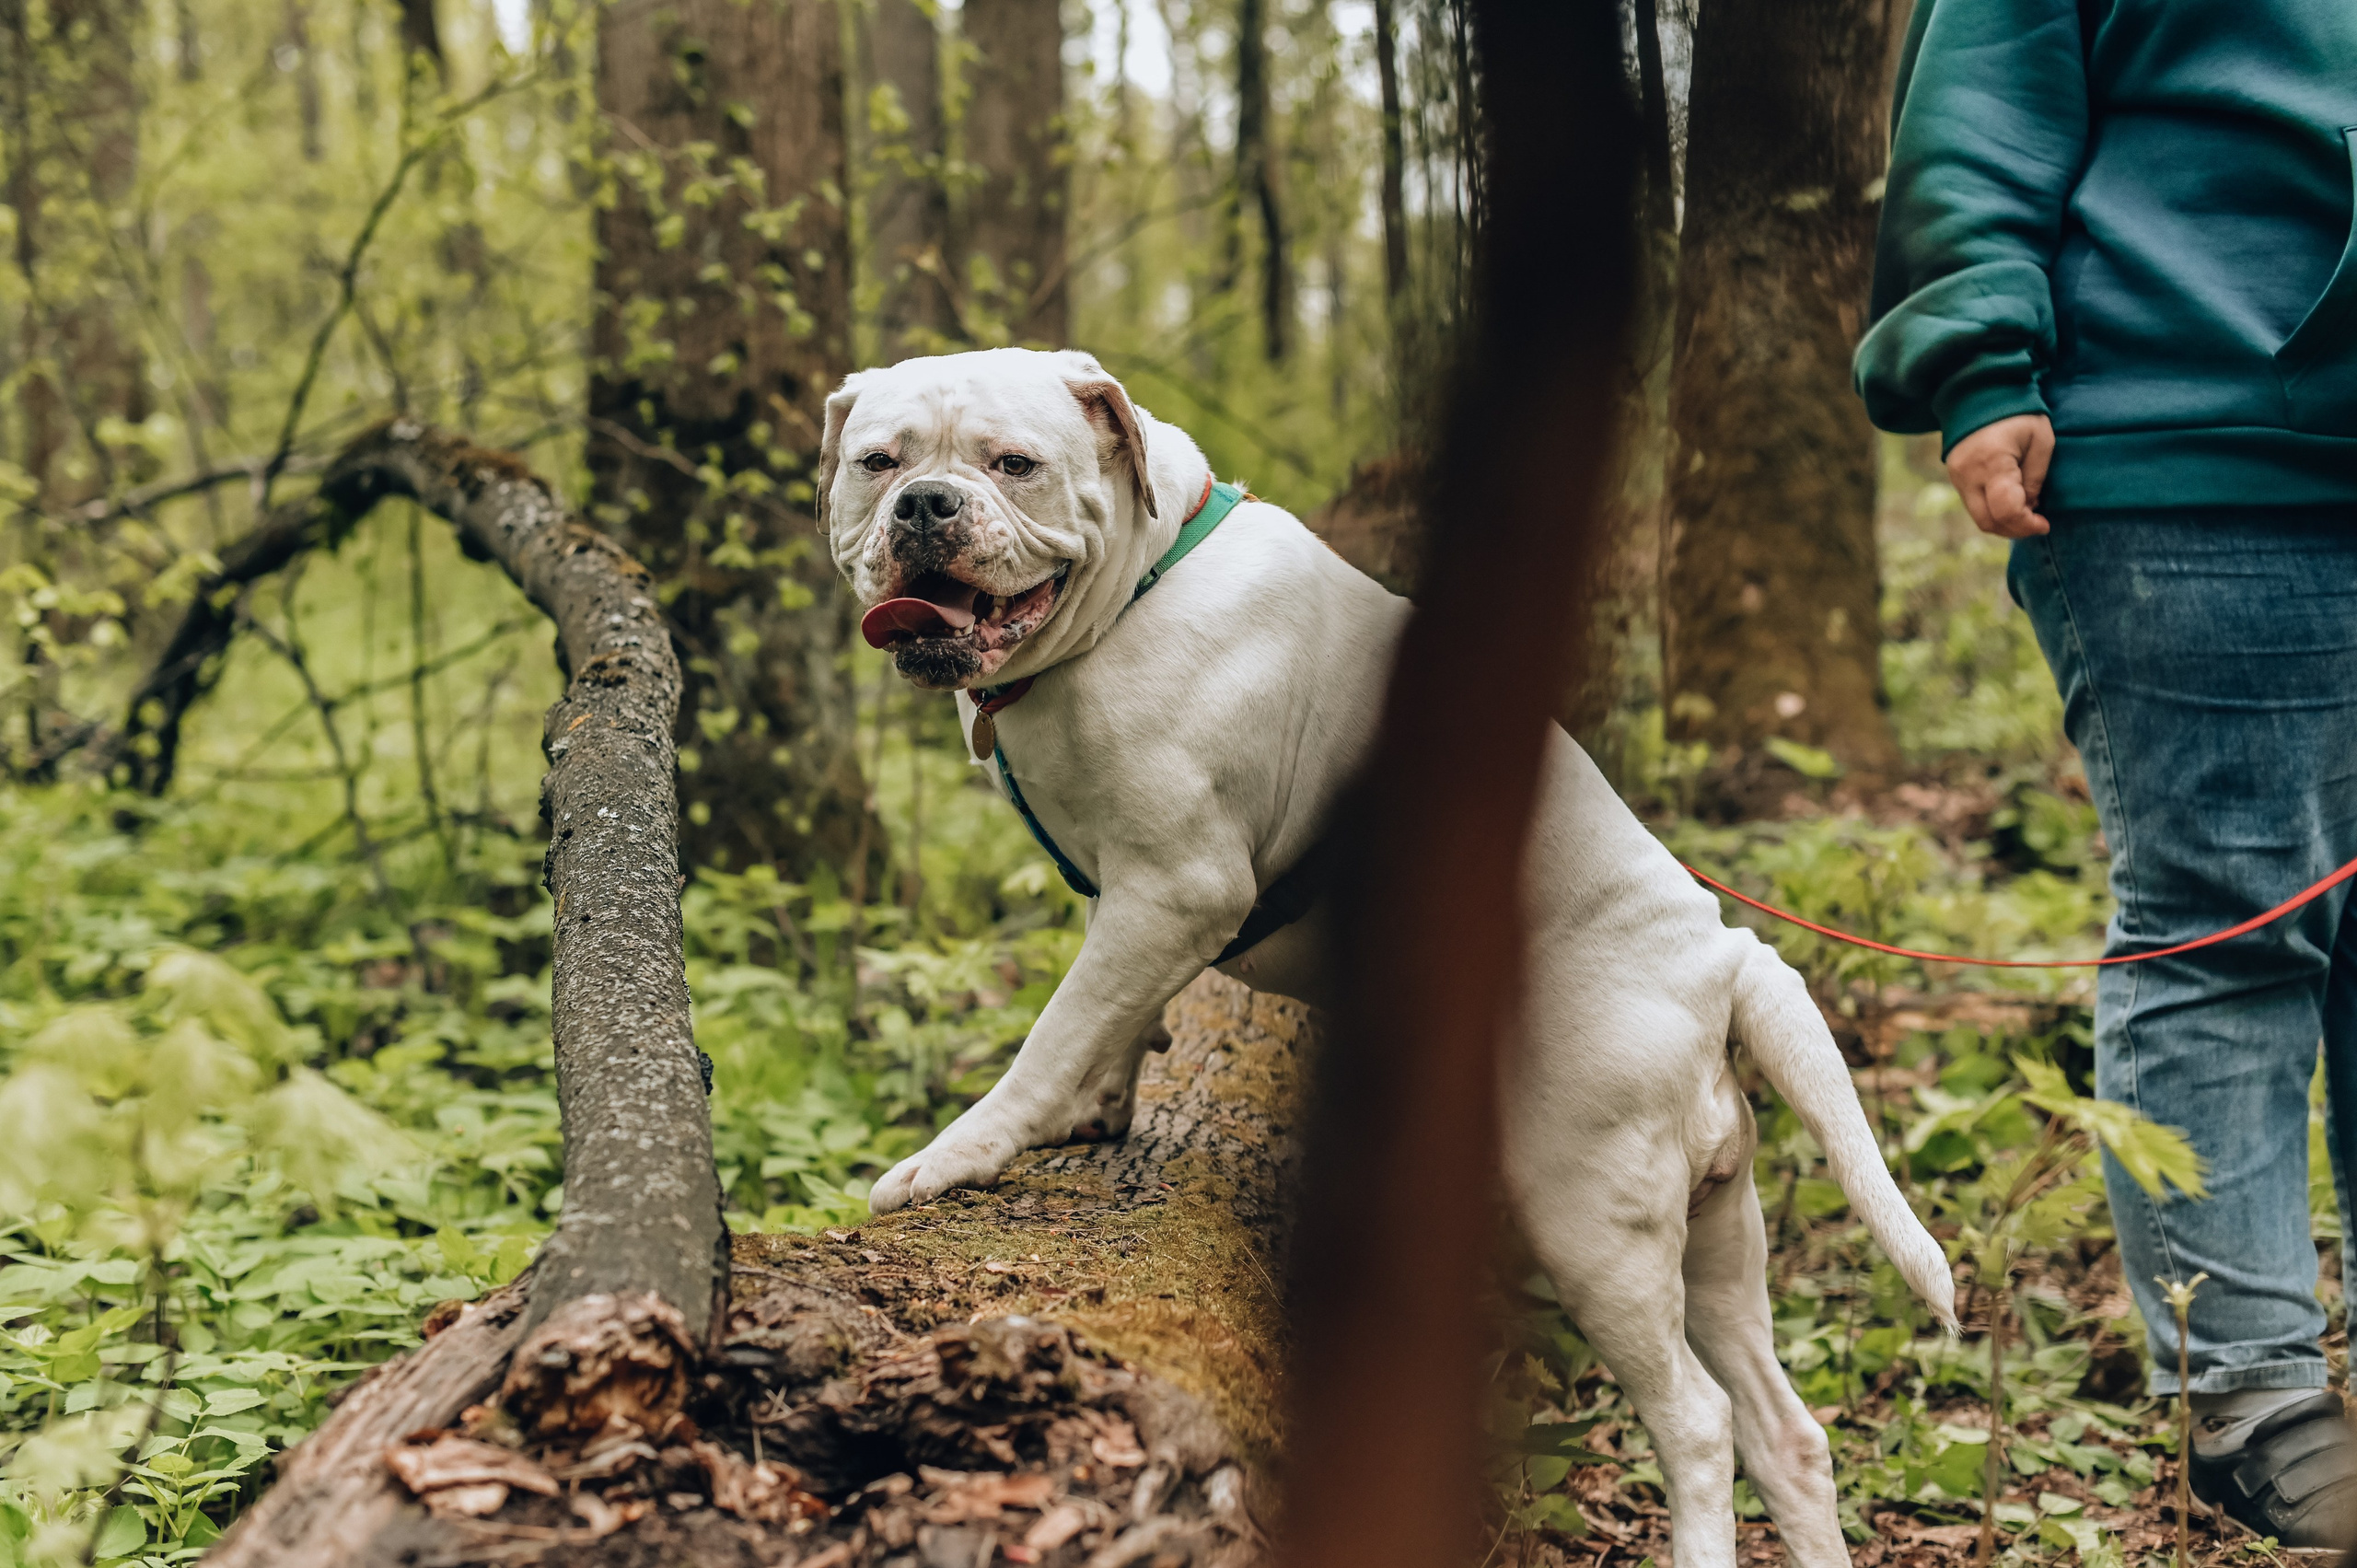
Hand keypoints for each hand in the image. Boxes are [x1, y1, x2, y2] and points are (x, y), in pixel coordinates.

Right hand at [1945, 414, 2053, 537]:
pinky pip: (1973, 505)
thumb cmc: (2019, 414)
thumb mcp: (2041, 441)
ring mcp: (1957, 477)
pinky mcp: (1954, 477)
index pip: (2006, 510)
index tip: (2044, 524)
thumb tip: (2029, 507)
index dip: (2027, 525)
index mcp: (1993, 462)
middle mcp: (1969, 474)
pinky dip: (1993, 511)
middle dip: (2015, 530)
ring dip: (2004, 522)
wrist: (1981, 394)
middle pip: (1988, 522)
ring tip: (2026, 513)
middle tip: (2036, 524)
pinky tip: (2010, 502)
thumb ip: (2036, 478)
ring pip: (1979, 517)